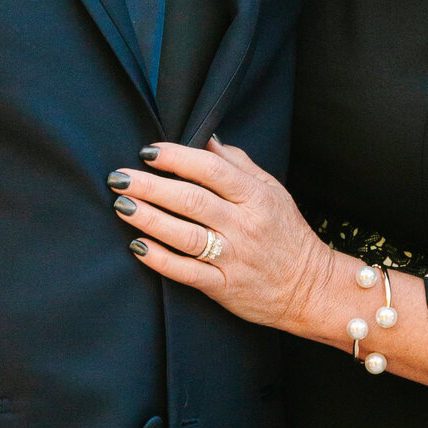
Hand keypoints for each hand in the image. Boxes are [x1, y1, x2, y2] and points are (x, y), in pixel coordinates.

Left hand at [109, 138, 334, 330]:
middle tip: (119, 177)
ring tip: (122, 205)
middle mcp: (244, 226)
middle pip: (191, 200)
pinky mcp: (223, 286)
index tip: (147, 151)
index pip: (210, 170)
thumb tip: (205, 140)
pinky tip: (137, 245)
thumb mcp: (272, 191)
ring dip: (148, 218)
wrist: (309, 288)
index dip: (176, 157)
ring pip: (184, 235)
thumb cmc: (286, 234)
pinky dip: (159, 258)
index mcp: (256, 197)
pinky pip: (186, 272)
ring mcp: (233, 258)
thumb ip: (238, 164)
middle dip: (150, 186)